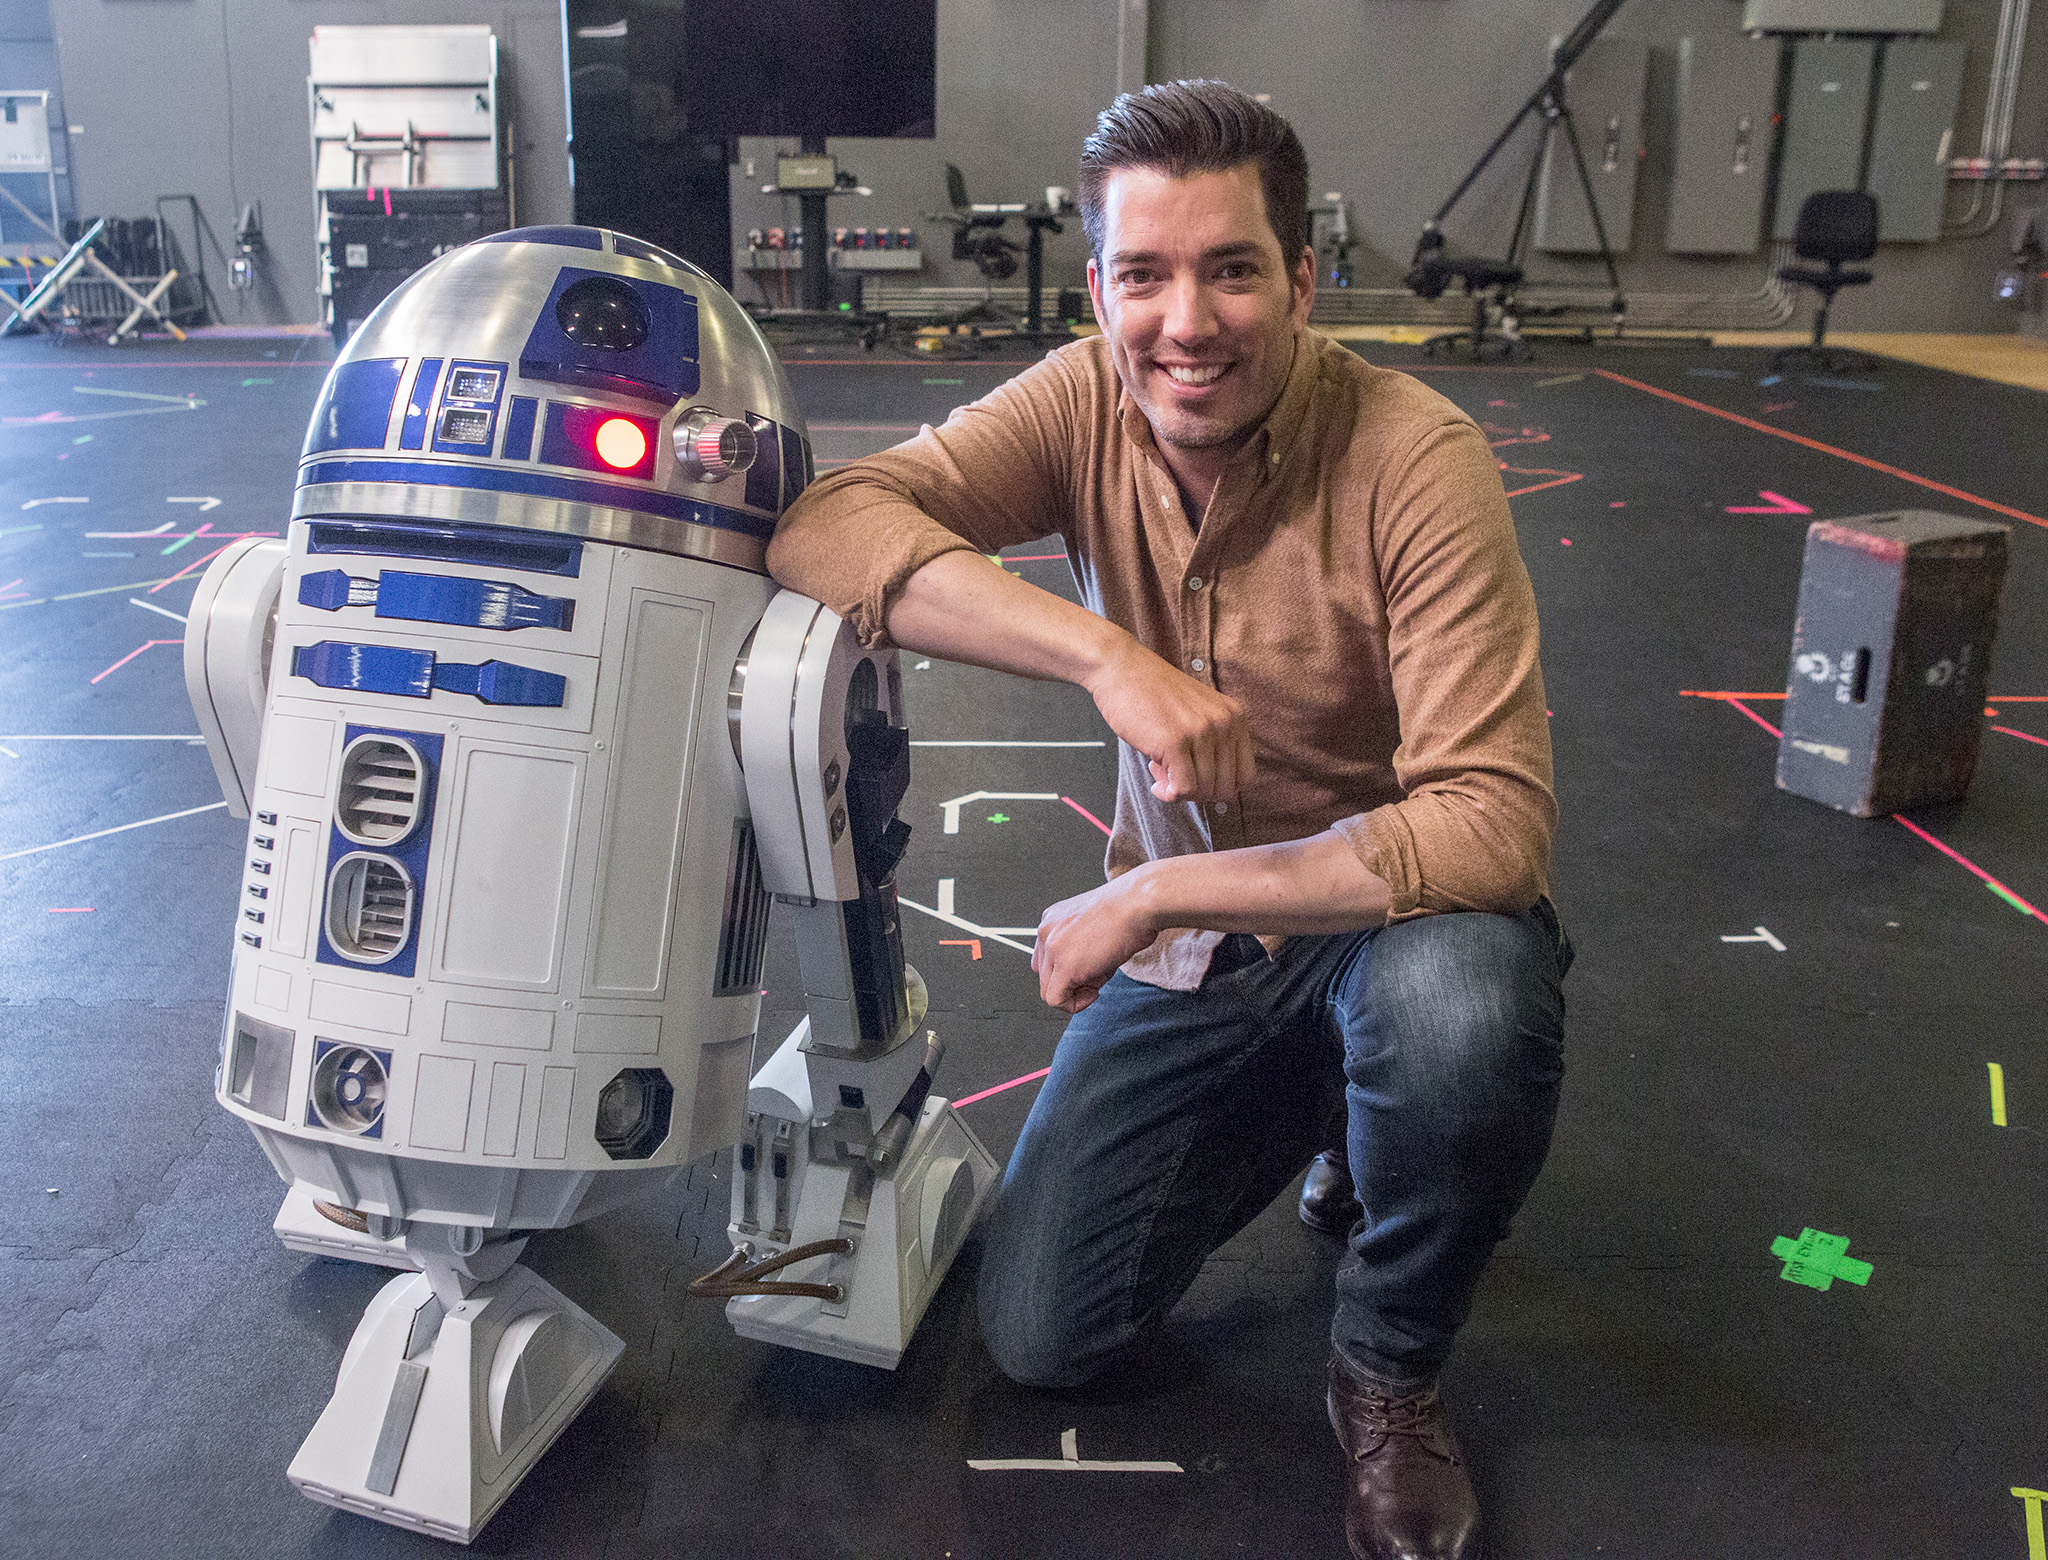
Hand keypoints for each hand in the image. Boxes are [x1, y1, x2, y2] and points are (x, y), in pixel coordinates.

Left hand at [1032, 870, 1158, 1013]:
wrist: (1138, 905)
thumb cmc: (1128, 910)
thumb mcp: (1094, 926)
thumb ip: (1079, 948)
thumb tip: (1083, 974)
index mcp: (1053, 919)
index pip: (1045, 959)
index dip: (1067, 971)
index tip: (1087, 972)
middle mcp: (1046, 931)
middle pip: (1045, 976)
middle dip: (1072, 983)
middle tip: (1096, 976)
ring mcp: (1052, 949)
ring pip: (1049, 990)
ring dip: (1075, 993)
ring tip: (1099, 978)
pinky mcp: (1064, 967)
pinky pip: (1056, 1000)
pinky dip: (1075, 1004)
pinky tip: (1094, 992)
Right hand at [1085, 638, 1253, 803]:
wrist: (1121, 668)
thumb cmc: (1153, 693)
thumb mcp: (1199, 713)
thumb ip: (1212, 745)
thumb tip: (1206, 790)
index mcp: (1235, 717)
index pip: (1245, 777)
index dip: (1219, 787)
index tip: (1197, 780)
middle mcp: (1225, 723)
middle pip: (1226, 789)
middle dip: (1199, 793)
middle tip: (1175, 776)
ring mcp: (1201, 732)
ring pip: (1203, 791)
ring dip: (1179, 791)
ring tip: (1160, 770)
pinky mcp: (1174, 741)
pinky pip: (1183, 788)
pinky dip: (1169, 793)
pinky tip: (1155, 780)